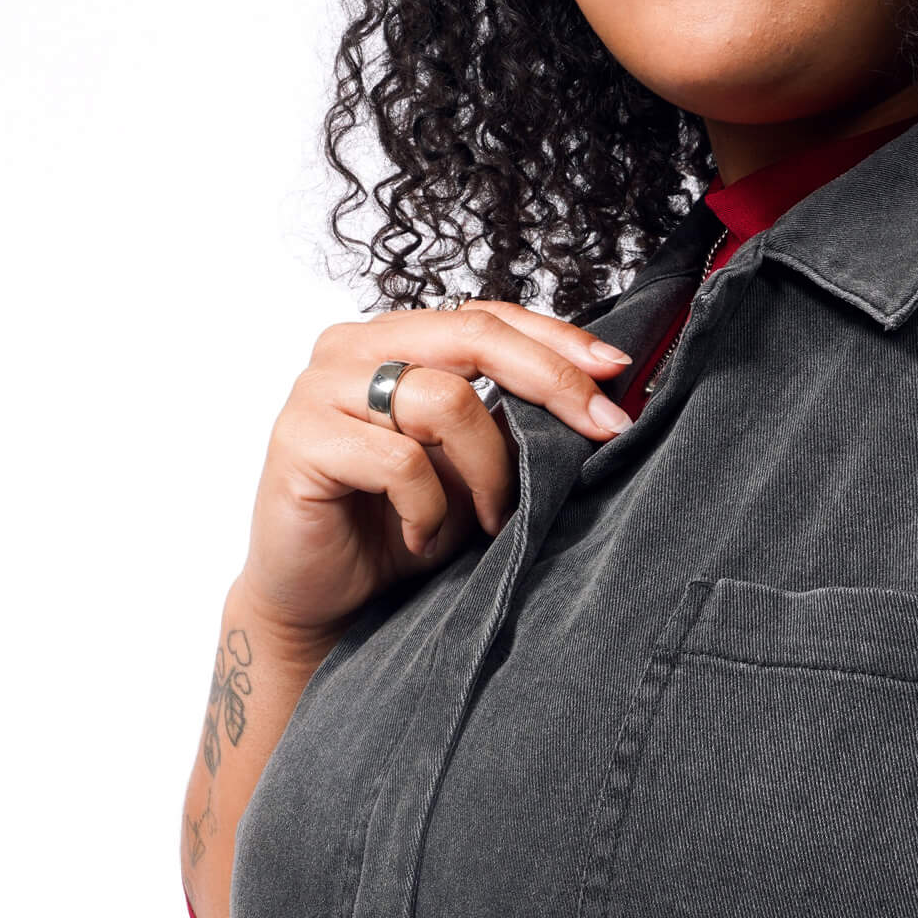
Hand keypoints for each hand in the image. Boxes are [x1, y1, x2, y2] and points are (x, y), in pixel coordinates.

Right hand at [240, 303, 634, 645]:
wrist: (324, 601)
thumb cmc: (394, 529)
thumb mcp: (470, 467)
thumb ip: (509, 421)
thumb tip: (596, 398)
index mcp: (392, 340)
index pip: (487, 316)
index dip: (557, 340)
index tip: (616, 371)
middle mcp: (351, 349)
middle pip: (474, 336)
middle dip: (551, 382)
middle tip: (601, 430)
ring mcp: (319, 389)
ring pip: (445, 401)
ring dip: (488, 471)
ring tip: (486, 520)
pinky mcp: (301, 440)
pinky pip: (400, 461)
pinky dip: (430, 510)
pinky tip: (422, 539)